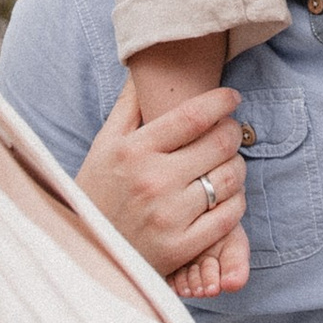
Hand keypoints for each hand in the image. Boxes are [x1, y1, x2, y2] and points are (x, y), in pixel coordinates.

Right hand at [72, 80, 246, 277]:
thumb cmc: (97, 193)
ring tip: (227, 163)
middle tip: (230, 130)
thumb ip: (128, 106)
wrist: (84, 253)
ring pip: (230, 179)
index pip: (193, 115)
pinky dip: (235, 202)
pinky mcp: (180, 247)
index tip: (233, 97)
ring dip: (237, 166)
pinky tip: (226, 196)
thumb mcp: (103, 146)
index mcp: (133, 151)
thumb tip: (142, 68)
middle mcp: (152, 181)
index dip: (221, 101)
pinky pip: (229, 216)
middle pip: (219, 144)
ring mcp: (168, 216)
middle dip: (233, 131)